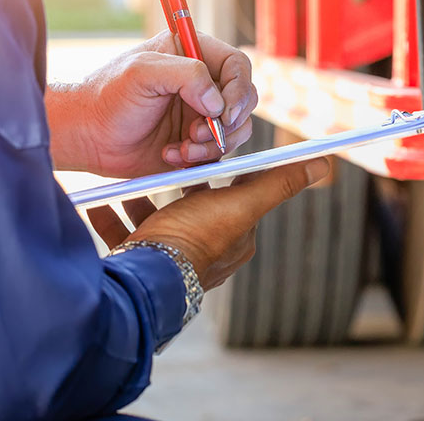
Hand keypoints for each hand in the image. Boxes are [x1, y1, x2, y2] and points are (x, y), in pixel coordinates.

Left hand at [47, 31, 257, 176]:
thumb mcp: (141, 73)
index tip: (224, 112)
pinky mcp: (199, 141)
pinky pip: (219, 153)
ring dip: (213, 144)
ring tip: (182, 148)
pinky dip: (200, 159)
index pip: (237, 65)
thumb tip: (218, 101)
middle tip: (197, 132)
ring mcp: (203, 113)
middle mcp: (203, 83)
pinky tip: (171, 155)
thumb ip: (186, 74)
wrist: (88, 137)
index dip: (239, 89)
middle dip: (227, 122)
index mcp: (193, 53)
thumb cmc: (107, 97)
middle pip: (245, 99)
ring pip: (238, 129)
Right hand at [86, 158, 330, 288]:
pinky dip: (113, 217)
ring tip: (126, 180)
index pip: (233, 193)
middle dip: (174, 181)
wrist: (146, 277)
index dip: (219, 169)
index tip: (202, 146)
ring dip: (140, 197)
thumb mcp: (240, 203)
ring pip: (156, 220)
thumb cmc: (196, 237)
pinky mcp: (141, 263)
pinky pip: (127, 236)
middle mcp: (207, 251)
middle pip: (192, 205)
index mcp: (234, 237)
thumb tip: (323, 164)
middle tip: (161, 158)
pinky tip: (99, 202)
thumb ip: (278, 183)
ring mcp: (172, 258)